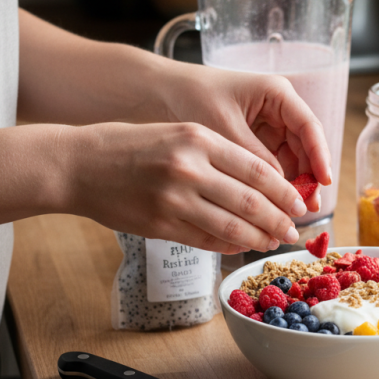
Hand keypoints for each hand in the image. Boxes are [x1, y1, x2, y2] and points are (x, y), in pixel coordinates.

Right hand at [66, 122, 308, 253]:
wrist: (78, 164)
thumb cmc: (131, 145)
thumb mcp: (179, 133)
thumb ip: (218, 156)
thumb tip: (261, 186)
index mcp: (199, 138)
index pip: (257, 169)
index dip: (284, 191)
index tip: (299, 203)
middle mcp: (189, 168)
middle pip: (251, 201)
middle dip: (279, 219)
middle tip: (294, 230)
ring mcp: (174, 200)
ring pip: (232, 226)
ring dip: (259, 238)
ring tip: (274, 242)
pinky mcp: (160, 226)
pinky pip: (206, 240)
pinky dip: (229, 245)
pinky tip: (242, 246)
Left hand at [160, 63, 331, 211]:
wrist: (155, 93)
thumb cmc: (188, 98)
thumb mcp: (223, 129)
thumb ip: (253, 158)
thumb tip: (280, 190)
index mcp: (276, 94)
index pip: (309, 126)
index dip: (320, 156)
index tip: (323, 182)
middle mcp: (278, 109)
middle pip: (304, 147)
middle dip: (307, 177)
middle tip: (307, 208)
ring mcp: (268, 126)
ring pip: (291, 159)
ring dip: (292, 185)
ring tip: (292, 213)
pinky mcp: (255, 141)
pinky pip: (272, 165)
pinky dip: (273, 185)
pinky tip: (273, 205)